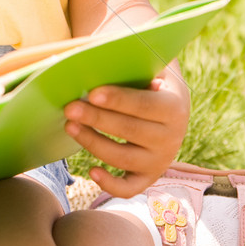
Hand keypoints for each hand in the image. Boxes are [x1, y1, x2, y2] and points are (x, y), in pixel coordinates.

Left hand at [63, 63, 190, 196]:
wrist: (168, 106)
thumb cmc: (147, 80)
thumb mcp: (147, 67)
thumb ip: (128, 64)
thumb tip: (91, 56)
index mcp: (174, 107)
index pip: (144, 105)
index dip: (118, 99)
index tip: (92, 92)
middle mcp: (172, 138)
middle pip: (130, 131)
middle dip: (97, 119)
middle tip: (69, 107)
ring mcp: (160, 160)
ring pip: (124, 159)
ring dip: (93, 143)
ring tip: (70, 126)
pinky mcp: (148, 177)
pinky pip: (129, 189)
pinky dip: (110, 185)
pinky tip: (90, 171)